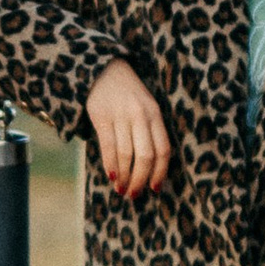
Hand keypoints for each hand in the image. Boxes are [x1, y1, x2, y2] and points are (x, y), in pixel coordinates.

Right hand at [85, 59, 171, 199]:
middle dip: (141, 179)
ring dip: (124, 177)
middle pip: (146, 156)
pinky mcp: (101, 116)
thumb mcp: (146, 107)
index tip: (155, 189)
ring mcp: (121, 115)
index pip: (163, 149)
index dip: (161, 172)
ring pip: (126, 154)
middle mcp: (141, 115)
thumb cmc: (128, 95)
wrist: (104, 70)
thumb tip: (149, 168)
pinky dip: (110, 164)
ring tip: (122, 190)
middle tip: (135, 195)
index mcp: (155, 114)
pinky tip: (111, 176)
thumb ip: (150, 131)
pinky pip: (108, 146)